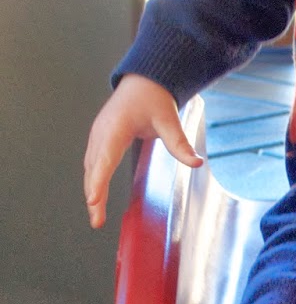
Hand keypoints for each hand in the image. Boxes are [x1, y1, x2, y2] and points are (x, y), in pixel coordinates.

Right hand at [83, 74, 202, 228]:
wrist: (142, 82)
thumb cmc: (153, 98)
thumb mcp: (169, 119)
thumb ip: (180, 143)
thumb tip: (197, 162)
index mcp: (115, 127)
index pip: (105, 159)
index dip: (98, 182)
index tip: (93, 201)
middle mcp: (101, 133)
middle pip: (94, 169)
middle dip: (94, 195)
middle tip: (97, 221)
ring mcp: (98, 136)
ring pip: (90, 168)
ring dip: (92, 191)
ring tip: (96, 216)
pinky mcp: (99, 140)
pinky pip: (93, 164)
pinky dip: (93, 181)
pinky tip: (96, 198)